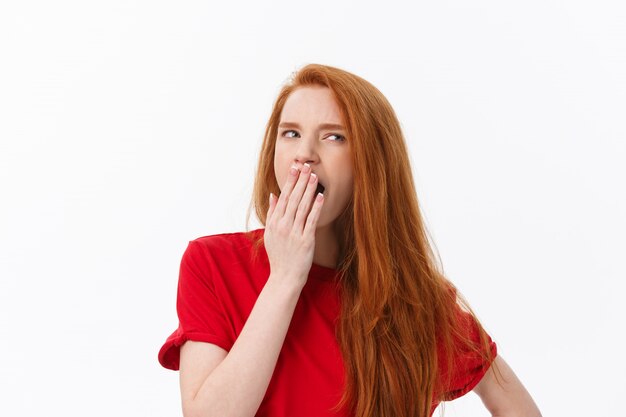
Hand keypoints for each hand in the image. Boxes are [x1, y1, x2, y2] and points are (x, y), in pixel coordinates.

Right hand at [264, 163, 324, 288]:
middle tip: (306, 166)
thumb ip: (272, 213)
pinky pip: (311, 221)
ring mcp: (294, 233)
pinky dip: (315, 208)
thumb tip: (274, 194)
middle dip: (300, 181)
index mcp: (274, 223)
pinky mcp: (305, 241)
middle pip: (292, 199)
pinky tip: (320, 196)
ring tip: (314, 177)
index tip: (295, 168)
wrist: (285, 277)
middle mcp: (283, 226)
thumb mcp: (270, 234)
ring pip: (302, 207)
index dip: (290, 181)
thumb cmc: (279, 255)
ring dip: (308, 190)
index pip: (283, 197)